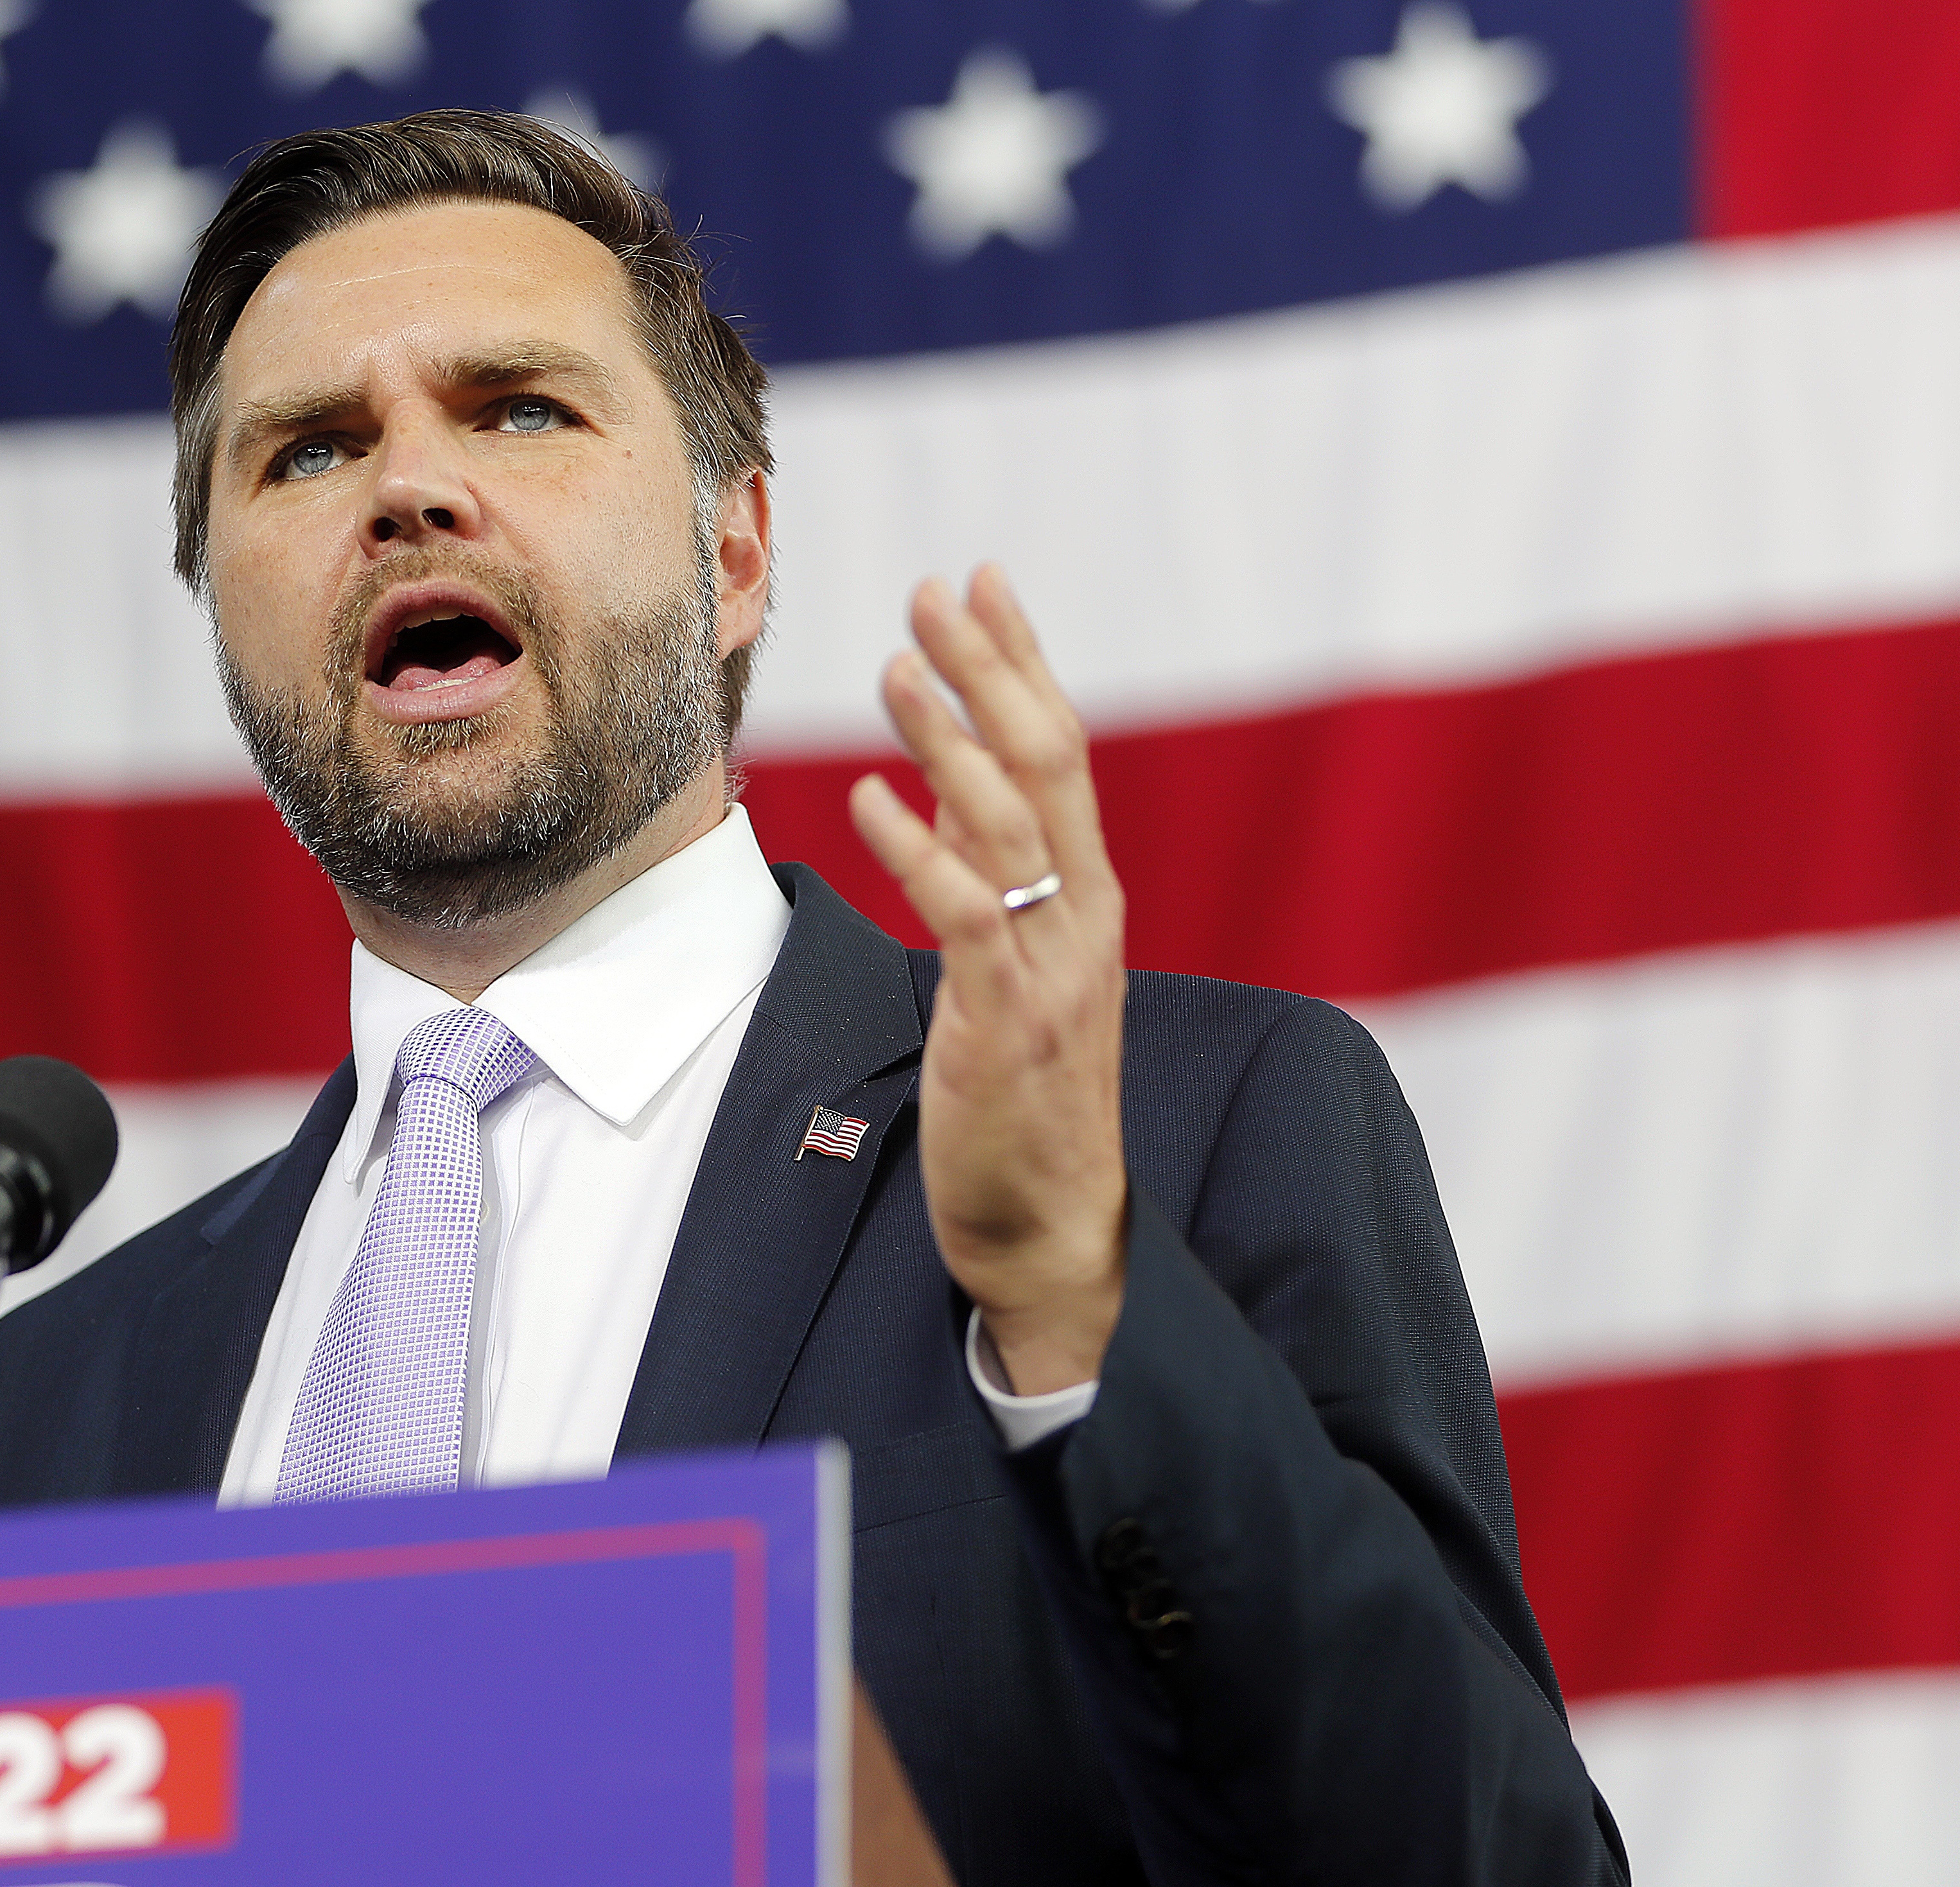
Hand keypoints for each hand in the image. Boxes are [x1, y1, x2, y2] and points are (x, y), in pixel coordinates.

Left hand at [849, 567, 1127, 1395]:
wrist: (1057, 1229)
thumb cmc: (1028, 1102)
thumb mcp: (1016, 970)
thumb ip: (996, 881)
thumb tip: (950, 791)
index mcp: (1089, 900)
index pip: (1060, 753)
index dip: (1023, 663)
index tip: (984, 584)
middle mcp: (1084, 918)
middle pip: (1048, 763)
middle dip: (993, 668)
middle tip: (939, 588)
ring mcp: (1051, 968)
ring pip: (1009, 824)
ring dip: (949, 738)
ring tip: (897, 664)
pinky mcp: (1004, 1022)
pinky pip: (965, 917)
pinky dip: (918, 850)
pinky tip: (871, 797)